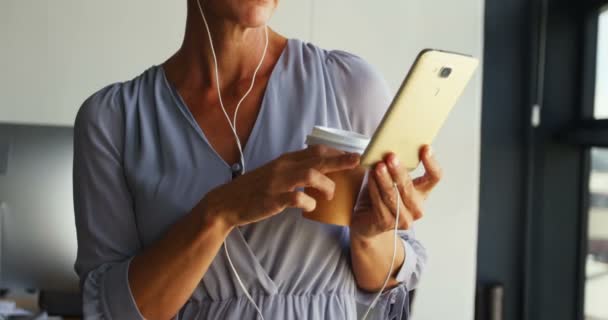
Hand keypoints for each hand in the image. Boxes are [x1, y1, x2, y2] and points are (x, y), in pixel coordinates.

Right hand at [198, 145, 360, 227]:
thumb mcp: (274, 173)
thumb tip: (317, 171)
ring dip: (326, 185)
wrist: (228, 202)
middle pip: (317, 159)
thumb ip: (293, 169)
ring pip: (310, 175)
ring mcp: (278, 183)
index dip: (335, 151)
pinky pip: (296, 198)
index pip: (315, 150)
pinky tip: (310, 207)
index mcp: (285, 160)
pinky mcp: (272, 199)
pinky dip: (307, 202)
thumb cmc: (254, 189)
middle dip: (340, 160)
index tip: (350, 155)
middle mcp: (283, 167)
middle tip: (357, 162)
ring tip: (330, 195)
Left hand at [350, 145, 441, 238]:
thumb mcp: (390, 178)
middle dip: (399, 171)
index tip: (425, 148)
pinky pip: (380, 203)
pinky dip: (374, 189)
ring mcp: (404, 218)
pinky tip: (370, 178)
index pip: (434, 177)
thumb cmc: (379, 196)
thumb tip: (386, 145)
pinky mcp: (387, 223)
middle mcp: (416, 207)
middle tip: (391, 157)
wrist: (366, 222)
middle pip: (410, 187)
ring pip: (394, 196)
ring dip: (385, 180)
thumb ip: (393, 165)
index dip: (431, 163)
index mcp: (422, 193)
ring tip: (378, 166)